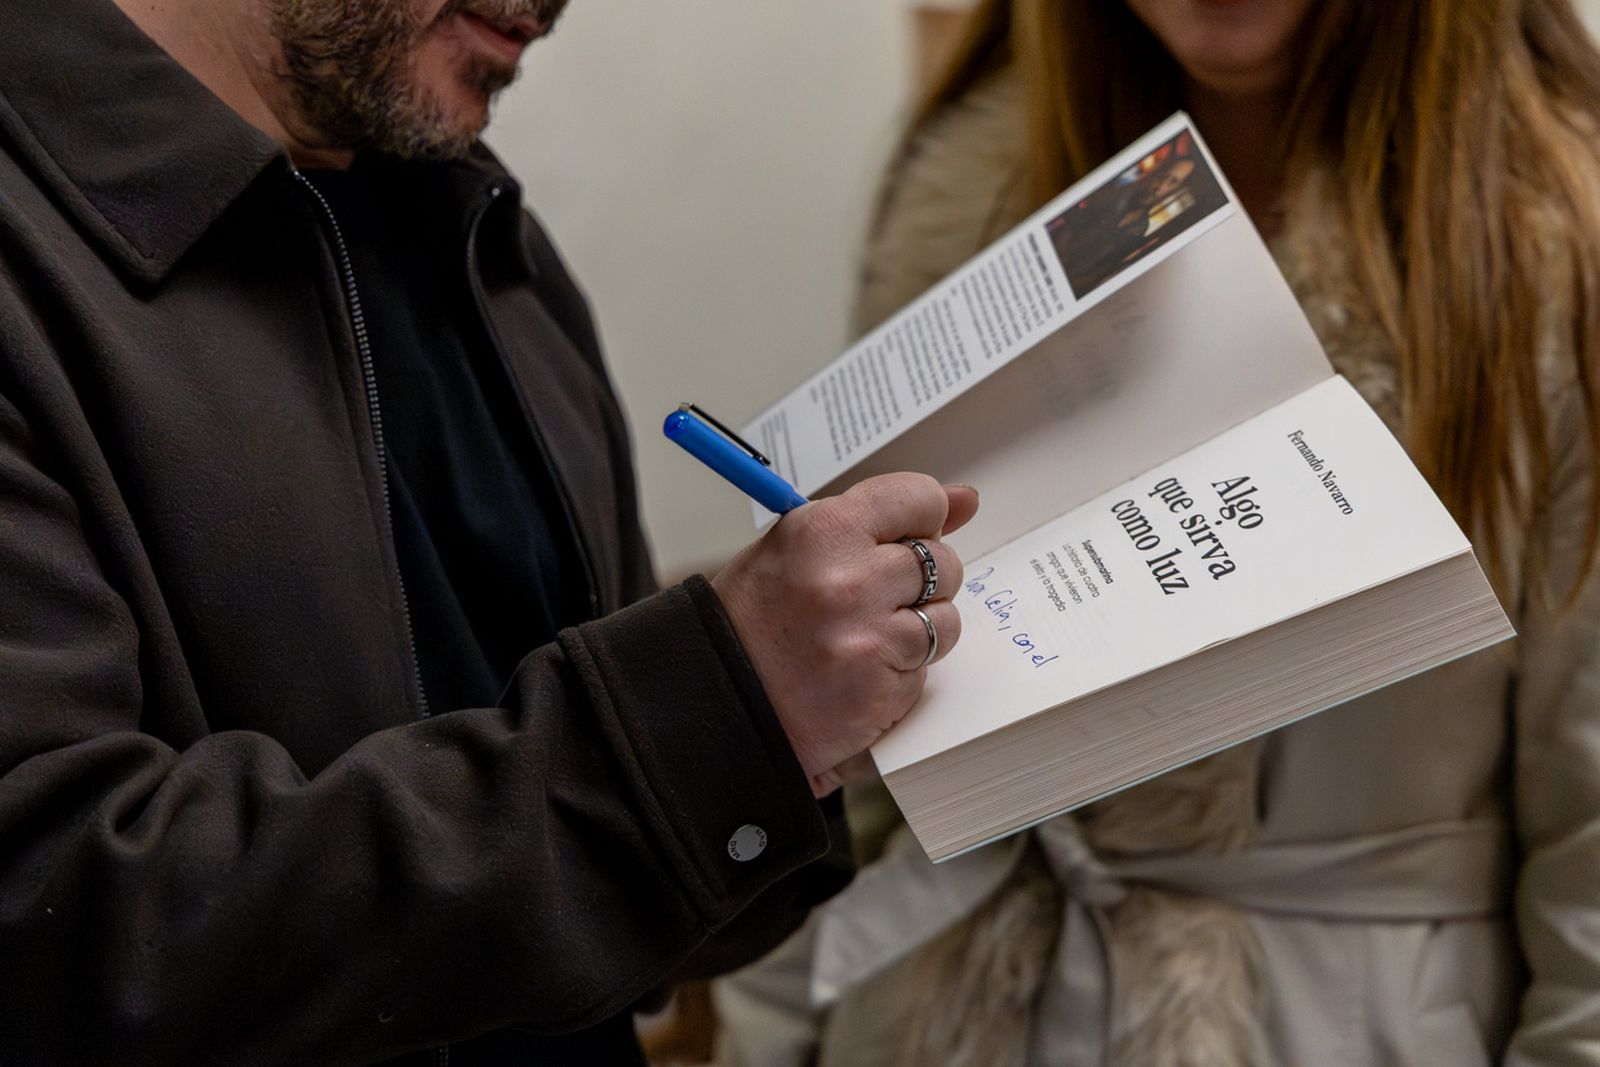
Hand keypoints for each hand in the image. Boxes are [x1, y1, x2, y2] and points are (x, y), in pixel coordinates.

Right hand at [712, 474, 978, 795]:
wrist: (714, 702)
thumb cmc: (750, 622)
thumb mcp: (797, 548)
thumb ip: (879, 520)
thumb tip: (963, 500)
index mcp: (821, 531)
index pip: (916, 500)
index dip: (923, 517)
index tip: (916, 530)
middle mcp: (848, 580)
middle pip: (941, 563)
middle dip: (919, 581)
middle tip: (872, 598)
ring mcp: (868, 639)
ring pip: (945, 620)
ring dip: (917, 630)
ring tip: (863, 638)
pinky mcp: (882, 690)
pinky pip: (925, 670)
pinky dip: (901, 673)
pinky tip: (858, 673)